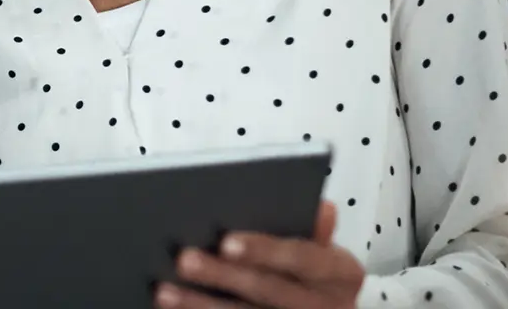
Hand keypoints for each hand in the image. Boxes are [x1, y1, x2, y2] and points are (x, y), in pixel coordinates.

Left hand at [160, 200, 366, 308]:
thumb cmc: (318, 275)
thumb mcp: (326, 252)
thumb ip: (314, 230)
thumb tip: (322, 208)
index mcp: (342, 273)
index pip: (304, 258)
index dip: (265, 251)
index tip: (227, 241)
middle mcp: (326, 306)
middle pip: (269, 291)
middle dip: (223, 276)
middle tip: (184, 259)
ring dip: (201, 306)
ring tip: (165, 291)